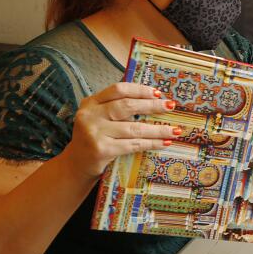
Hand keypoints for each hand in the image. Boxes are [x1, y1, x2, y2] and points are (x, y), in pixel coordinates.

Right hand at [60, 82, 177, 177]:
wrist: (77, 164)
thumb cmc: (95, 137)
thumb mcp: (99, 117)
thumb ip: (116, 107)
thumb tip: (153, 98)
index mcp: (91, 102)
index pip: (118, 90)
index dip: (139, 90)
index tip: (158, 93)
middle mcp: (90, 115)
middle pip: (127, 106)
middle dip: (152, 106)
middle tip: (170, 106)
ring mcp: (94, 133)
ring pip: (134, 128)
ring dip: (158, 129)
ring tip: (175, 130)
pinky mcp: (101, 149)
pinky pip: (133, 145)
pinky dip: (151, 143)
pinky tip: (164, 143)